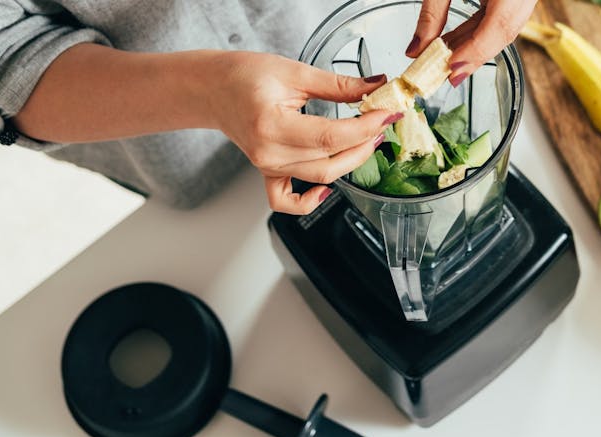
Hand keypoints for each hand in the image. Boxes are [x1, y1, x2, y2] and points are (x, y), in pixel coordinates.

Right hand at [208, 52, 402, 214]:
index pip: (331, 135)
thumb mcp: (295, 72)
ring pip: (320, 177)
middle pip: (330, 160)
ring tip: (367, 139)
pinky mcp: (268, 172)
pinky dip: (309, 202)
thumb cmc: (244, 76)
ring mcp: (267, 166)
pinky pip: (286, 201)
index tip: (387, 114)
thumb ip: (338, 84)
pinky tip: (327, 190)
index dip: (365, 127)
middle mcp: (268, 152)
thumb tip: (375, 86)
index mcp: (272, 124)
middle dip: (364, 143)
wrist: (214, 88)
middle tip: (382, 122)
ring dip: (350, 161)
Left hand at [406, 0, 535, 85]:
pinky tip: (457, 44)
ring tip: (445, 62)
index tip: (451, 69)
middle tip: (445, 76)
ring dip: (474, 47)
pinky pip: (502, 18)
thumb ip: (432, 13)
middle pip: (505, 32)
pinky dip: (479, 33)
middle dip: (474, 57)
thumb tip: (416, 50)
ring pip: (505, 28)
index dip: (475, 51)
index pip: (500, 25)